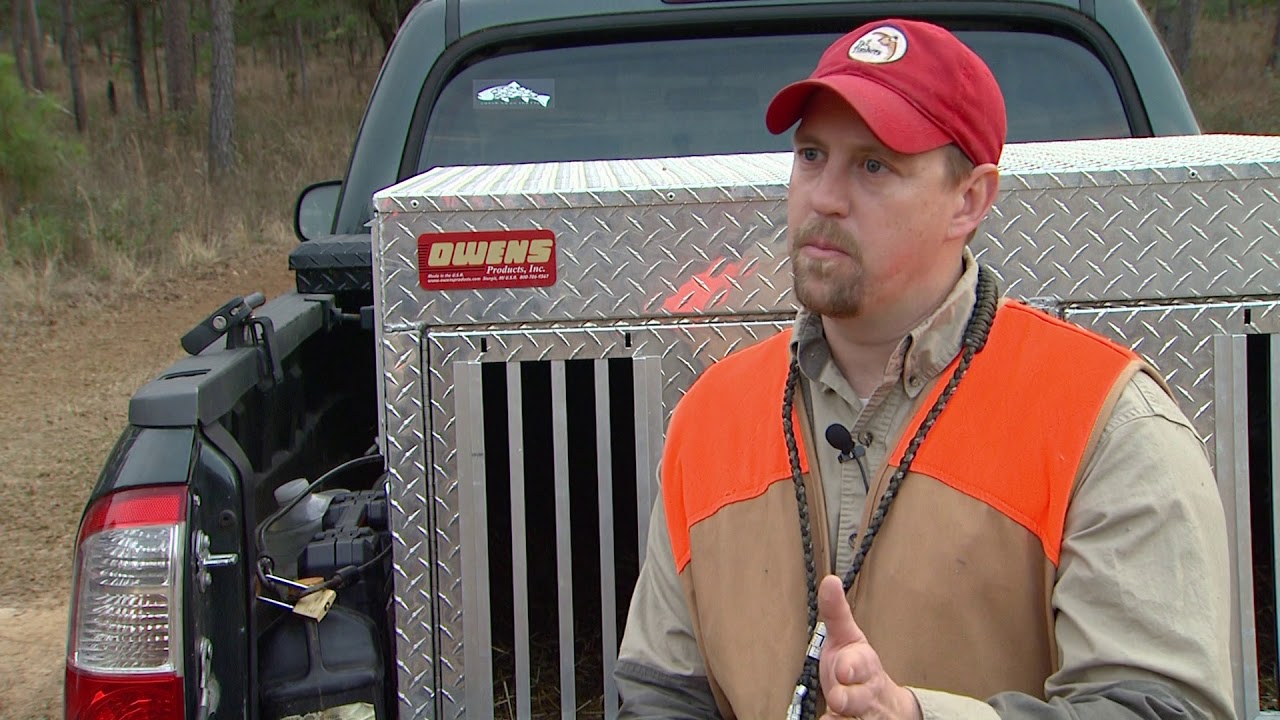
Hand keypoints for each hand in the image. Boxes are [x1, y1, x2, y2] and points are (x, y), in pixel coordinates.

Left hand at [817, 575, 922, 719]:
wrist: (884, 705)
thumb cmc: (859, 669)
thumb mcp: (848, 638)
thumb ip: (836, 613)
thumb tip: (829, 581)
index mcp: (864, 666)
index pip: (860, 665)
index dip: (852, 667)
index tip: (844, 668)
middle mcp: (866, 693)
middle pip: (860, 698)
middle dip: (849, 697)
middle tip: (838, 697)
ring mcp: (862, 714)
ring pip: (854, 719)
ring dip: (842, 718)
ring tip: (834, 713)